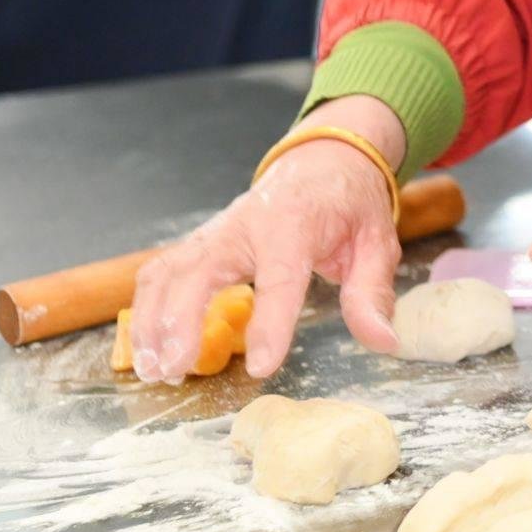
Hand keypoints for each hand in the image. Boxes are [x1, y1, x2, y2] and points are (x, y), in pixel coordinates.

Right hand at [127, 98, 404, 381]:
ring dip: (152, 320)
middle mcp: (245, 224)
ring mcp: (216, 231)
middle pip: (199, 271)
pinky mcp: (200, 242)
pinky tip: (147, 346)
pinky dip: (146, 308)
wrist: (324, 161)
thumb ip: (374, 293)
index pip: (280, 278)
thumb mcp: (377, 242)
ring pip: (167, 271)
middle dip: (180, 321)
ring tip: (154, 368)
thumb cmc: (350, 204)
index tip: (262, 366)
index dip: (269, 323)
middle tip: (175, 370)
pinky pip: (161, 272)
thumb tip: (385, 342)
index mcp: (296, 224)